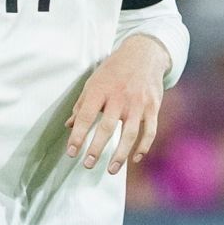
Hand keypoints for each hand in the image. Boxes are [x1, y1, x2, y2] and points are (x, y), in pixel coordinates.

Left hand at [65, 35, 169, 174]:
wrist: (143, 54)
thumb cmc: (114, 70)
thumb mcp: (94, 81)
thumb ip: (82, 104)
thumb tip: (70, 126)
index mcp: (100, 89)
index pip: (86, 116)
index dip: (77, 137)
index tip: (71, 153)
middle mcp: (119, 97)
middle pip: (107, 128)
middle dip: (96, 149)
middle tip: (87, 165)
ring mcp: (138, 103)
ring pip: (130, 134)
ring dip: (120, 155)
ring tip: (111, 170)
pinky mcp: (153, 107)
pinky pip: (150, 131)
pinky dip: (143, 146)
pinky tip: (135, 158)